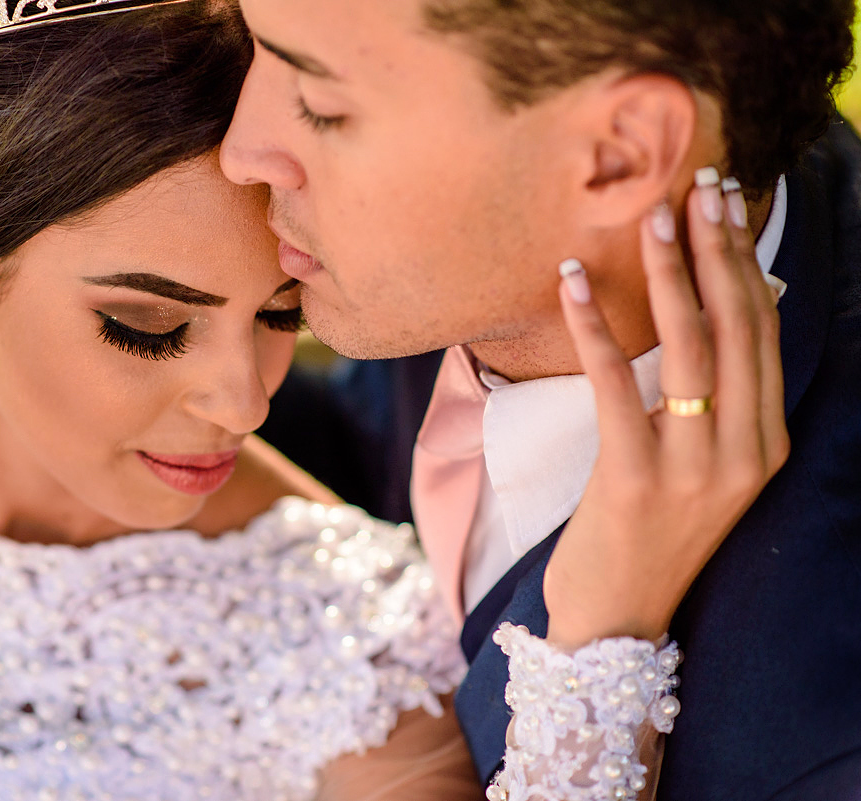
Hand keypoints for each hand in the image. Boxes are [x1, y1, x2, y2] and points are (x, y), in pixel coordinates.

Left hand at [544, 170, 788, 649]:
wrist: (617, 620)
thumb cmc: (652, 535)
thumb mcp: (705, 472)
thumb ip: (719, 404)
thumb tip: (718, 318)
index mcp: (766, 443)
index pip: (763, 334)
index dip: (746, 264)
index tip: (729, 205)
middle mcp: (743, 452)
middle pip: (737, 329)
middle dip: (718, 249)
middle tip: (698, 186)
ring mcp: (695, 468)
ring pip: (690, 347)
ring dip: (668, 272)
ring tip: (650, 213)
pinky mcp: (636, 478)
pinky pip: (617, 385)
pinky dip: (594, 326)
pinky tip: (570, 281)